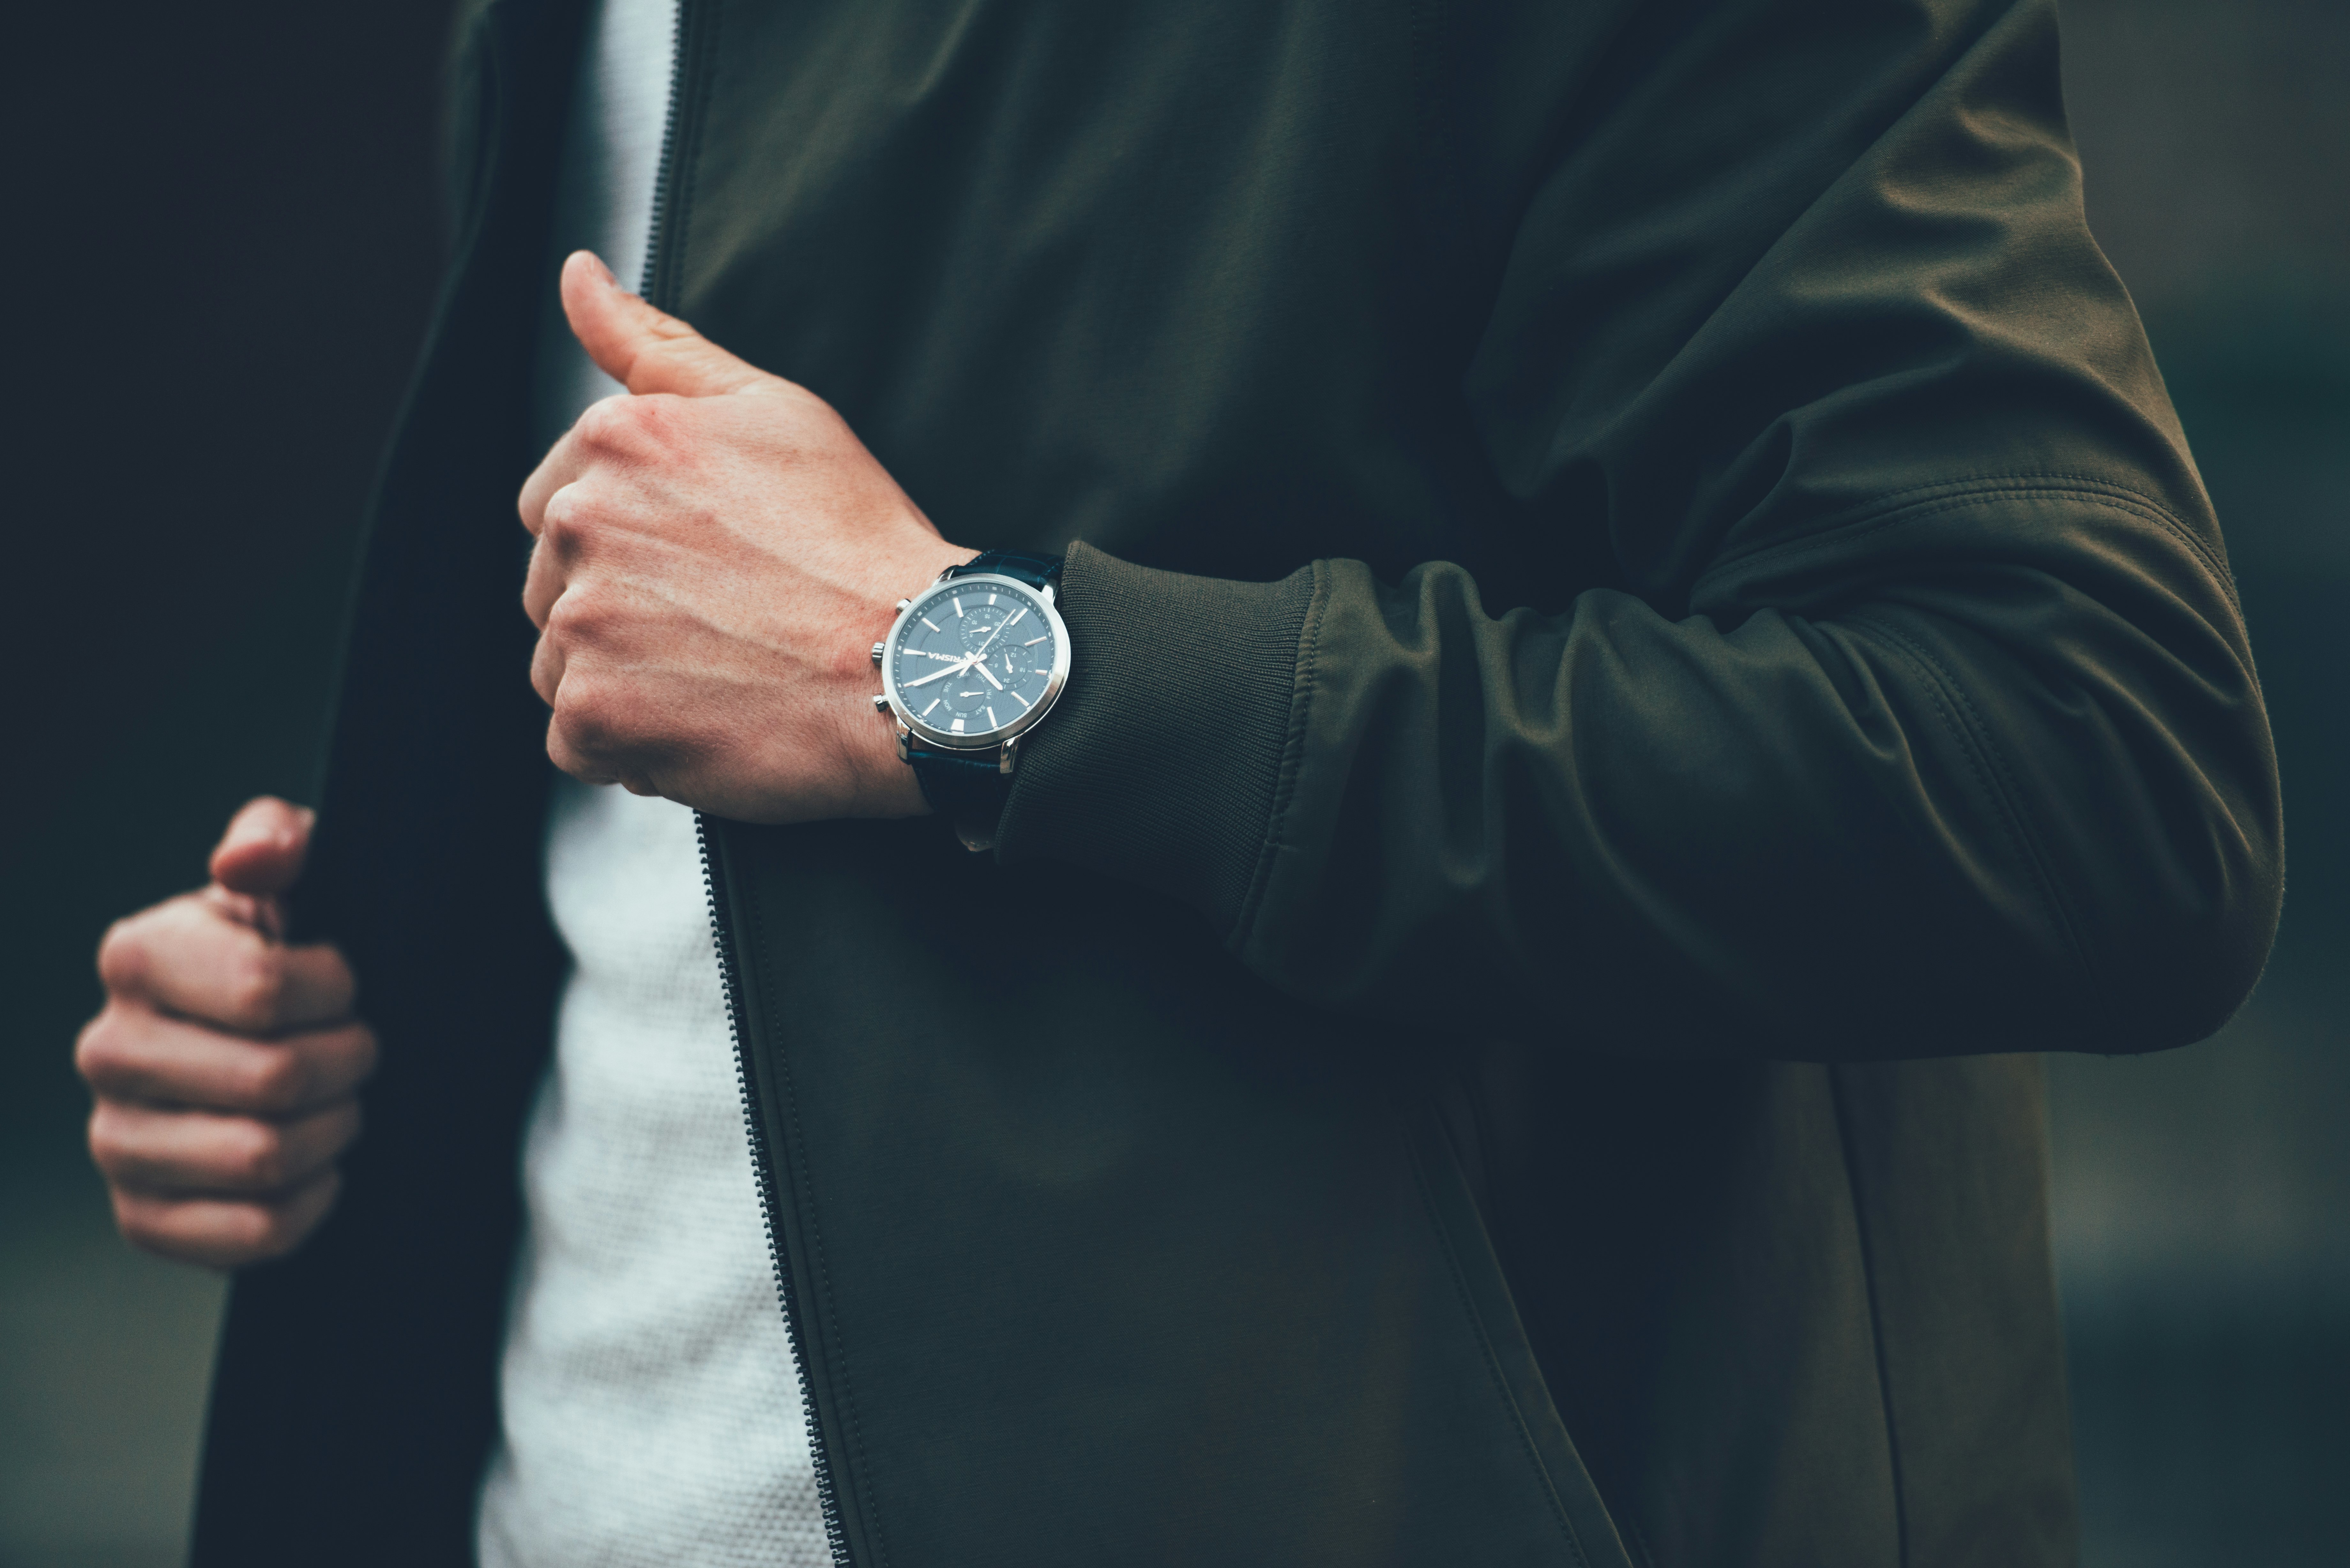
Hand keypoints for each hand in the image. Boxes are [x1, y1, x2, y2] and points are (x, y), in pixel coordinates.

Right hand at [75, 798, 374, 1268]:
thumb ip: (279, 841)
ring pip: (265, 1157)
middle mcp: (107, 1049)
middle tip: (356, 1050)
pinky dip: (311, 1201)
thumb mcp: (298, 876)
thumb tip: (249, 859)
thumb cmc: (296, 949)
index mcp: (137, 957)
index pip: (264, 992)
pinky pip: (253, 1231)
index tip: (345, 986)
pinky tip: (316, 1165)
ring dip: (333, 1131)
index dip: (335, 992)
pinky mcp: (144, 1216)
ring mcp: (116, 1140)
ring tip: (338, 1102)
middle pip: (275, 1081)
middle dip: (346, 1065)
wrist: (278, 1044)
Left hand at [520, 251, 972, 821]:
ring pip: (564, 664)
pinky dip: (634, 748)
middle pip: (554, 585)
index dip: (635, 543)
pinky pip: (580, 743)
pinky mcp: (595, 715)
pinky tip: (709, 725)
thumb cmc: (859, 540)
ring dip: (626, 680)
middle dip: (622, 609)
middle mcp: (583, 522)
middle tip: (728, 625)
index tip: (707, 566)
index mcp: (616, 441)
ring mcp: (583, 624)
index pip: (560, 503)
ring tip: (724, 678)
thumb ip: (657, 344)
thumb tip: (576, 273)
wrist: (916, 663)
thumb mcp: (770, 409)